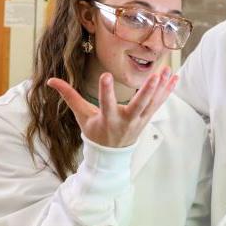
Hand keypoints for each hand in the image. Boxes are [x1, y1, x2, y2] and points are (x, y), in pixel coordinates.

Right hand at [46, 66, 177, 147]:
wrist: (111, 155)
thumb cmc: (95, 133)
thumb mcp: (81, 116)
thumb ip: (69, 96)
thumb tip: (51, 81)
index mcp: (108, 119)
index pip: (105, 103)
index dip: (105, 91)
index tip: (105, 75)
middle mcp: (126, 120)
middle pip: (138, 105)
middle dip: (147, 91)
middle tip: (155, 76)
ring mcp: (139, 120)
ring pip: (152, 103)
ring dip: (161, 87)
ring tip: (167, 70)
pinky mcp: (147, 118)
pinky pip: (159, 104)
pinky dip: (167, 92)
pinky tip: (174, 78)